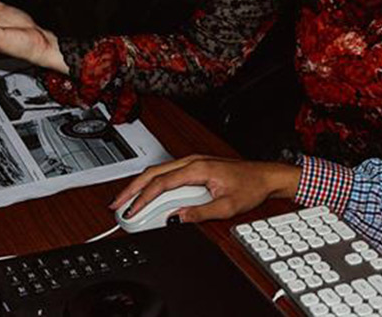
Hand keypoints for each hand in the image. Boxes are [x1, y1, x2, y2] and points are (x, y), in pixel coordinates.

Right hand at [110, 155, 300, 223]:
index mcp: (198, 168)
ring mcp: (192, 162)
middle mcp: (192, 161)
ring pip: (158, 172)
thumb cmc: (250, 186)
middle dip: (131, 189)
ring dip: (140, 186)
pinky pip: (167, 174)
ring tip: (126, 203)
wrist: (266, 176)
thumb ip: (199, 213)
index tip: (131, 212)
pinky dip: (152, 184)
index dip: (142, 199)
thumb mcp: (227, 207)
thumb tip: (176, 219)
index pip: (161, 183)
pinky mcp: (194, 167)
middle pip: (152, 173)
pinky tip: (146, 195)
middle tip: (116, 206)